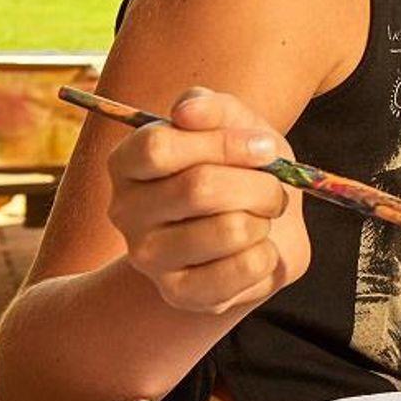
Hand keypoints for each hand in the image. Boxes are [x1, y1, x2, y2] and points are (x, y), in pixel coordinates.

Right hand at [105, 87, 309, 315]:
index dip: (224, 144)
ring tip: (261, 218)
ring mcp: (149, 256)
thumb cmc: (242, 171)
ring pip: (230, 230)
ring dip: (266, 219)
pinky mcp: (180, 293)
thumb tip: (187, 110)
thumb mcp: (237, 127)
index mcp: (129, 162)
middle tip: (275, 189)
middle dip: (260, 185)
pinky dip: (269, 254)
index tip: (265, 148)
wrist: (257, 231)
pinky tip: (257, 249)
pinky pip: (245, 268)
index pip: (159, 147)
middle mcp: (126, 210)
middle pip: (200, 188)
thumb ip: (214, 108)